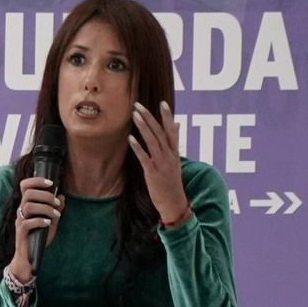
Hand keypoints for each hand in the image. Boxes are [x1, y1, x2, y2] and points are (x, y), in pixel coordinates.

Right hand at [5, 176, 62, 284]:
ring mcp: (20, 221)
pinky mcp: (20, 232)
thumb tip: (62, 196)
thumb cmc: (39, 238)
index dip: (36, 180)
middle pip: (28, 193)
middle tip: (56, 203)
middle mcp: (21, 211)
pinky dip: (40, 221)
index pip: (25, 185)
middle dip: (46, 195)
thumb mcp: (52, 222)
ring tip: (55, 215)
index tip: (51, 183)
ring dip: (45, 208)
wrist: (30, 258)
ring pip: (28, 206)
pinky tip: (48, 224)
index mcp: (27, 205)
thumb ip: (56, 209)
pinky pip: (28, 222)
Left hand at [129, 101, 189, 225]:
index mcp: (175, 152)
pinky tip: (130, 138)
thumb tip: (177, 125)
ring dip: (143, 127)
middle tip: (139, 105)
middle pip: (160, 132)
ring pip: (153, 141)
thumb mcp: (175, 161)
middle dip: (149, 118)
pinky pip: (144, 157)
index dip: (167, 117)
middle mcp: (170, 155)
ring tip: (134, 115)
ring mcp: (162, 163)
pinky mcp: (153, 172)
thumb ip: (174, 142)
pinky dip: (138, 147)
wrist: (174, 203)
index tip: (162, 103)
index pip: (172, 130)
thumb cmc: (172, 182)